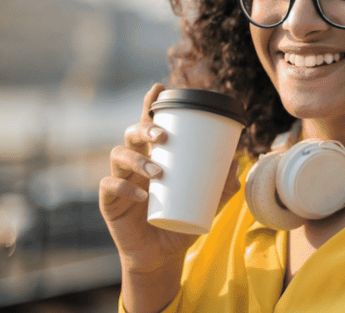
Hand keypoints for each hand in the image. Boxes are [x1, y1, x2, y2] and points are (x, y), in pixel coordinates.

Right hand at [98, 83, 241, 274]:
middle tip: (163, 136)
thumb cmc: (181, 221)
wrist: (162, 256)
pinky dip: (125, 187)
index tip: (160, 88)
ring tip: (158, 172)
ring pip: (119, 155)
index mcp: (155, 154)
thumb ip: (222, 185)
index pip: (149, 123)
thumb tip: (235, 161)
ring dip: (138, 158)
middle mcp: (135, 162)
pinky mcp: (109, 202)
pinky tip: (142, 194)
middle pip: (132, 133)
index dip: (150, 103)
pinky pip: (109, 186)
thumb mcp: (207, 203)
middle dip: (145, 128)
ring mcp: (120, 179)